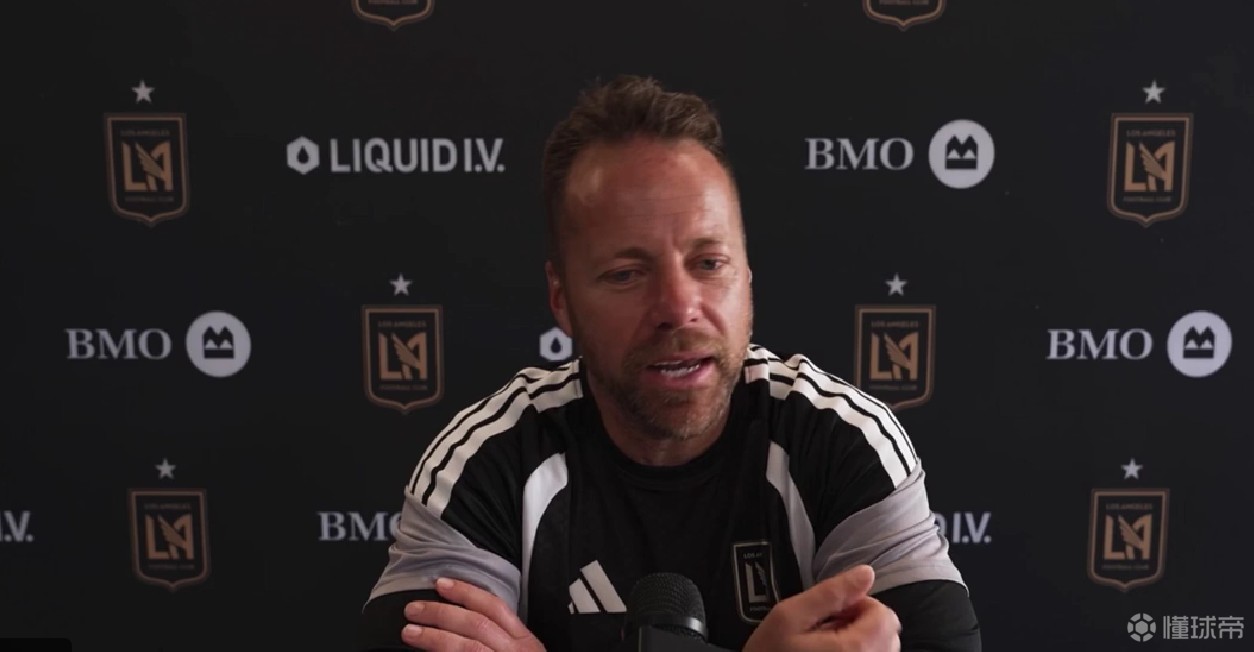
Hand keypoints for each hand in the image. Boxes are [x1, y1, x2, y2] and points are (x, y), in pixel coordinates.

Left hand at [402, 577, 545, 651]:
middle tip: (413, 609)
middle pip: (476, 625)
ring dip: (435, 637)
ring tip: (409, 632)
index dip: (466, 593)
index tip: (441, 584)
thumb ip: (500, 639)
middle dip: (442, 613)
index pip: (495, 608)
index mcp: (525, 642)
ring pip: (467, 648)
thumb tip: (460, 621)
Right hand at [742, 564, 900, 651]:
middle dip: (861, 623)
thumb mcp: (788, 617)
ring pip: (882, 650)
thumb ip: (830, 593)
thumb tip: (867, 573)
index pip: (884, 615)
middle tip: (826, 627)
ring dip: (860, 640)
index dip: (857, 604)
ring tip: (826, 644)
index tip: (830, 611)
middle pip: (888, 635)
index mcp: (856, 648)